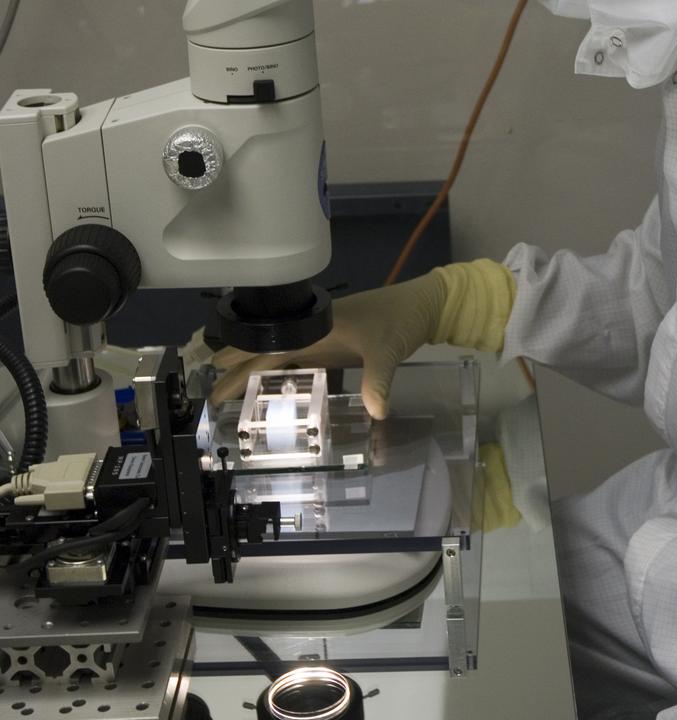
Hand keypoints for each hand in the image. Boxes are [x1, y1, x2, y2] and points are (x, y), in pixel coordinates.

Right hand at [210, 272, 447, 419]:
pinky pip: (296, 360)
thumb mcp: (389, 350)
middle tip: (211, 394)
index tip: (215, 376)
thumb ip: (379, 380)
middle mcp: (311, 331)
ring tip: (228, 390)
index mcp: (315, 327)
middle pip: (265, 350)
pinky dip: (279, 372)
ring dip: (254, 370)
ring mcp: (320, 338)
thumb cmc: (401, 319)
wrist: (422, 306)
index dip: (240, 362)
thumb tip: (376, 412)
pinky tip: (270, 387)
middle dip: (237, 369)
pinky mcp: (332, 345)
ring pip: (277, 355)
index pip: (268, 346)